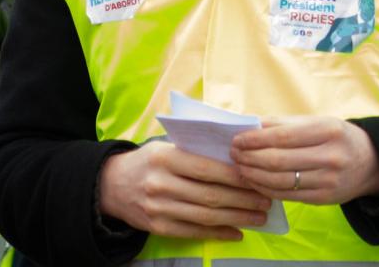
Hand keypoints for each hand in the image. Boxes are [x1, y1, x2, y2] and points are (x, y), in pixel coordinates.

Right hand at [98, 141, 270, 240]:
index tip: (256, 177)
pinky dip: (219, 233)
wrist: (113, 184)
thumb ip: (194, 150)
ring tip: (258, 216)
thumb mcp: (165, 145)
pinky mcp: (158, 227)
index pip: (205, 168)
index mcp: (164, 157)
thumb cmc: (148, 160)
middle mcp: (160, 183)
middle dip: (242, 199)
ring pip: (205, 216)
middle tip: (265, 200)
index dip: (233, 175)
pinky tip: (237, 231)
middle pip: (209, 195)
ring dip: (237, 218)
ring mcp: (159, 207)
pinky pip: (194, 231)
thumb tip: (235, 158)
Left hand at [230, 117, 378, 203]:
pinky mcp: (324, 199)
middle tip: (233, 153)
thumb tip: (249, 124)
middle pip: (278, 161)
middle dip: (250, 158)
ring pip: (281, 181)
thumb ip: (283, 123)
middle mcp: (329, 157)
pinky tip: (254, 181)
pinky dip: (266, 189)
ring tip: (240, 167)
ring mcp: (328, 181)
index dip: (254, 140)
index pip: (281, 137)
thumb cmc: (335, 136)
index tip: (236, 139)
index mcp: (326, 130)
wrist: (371, 162)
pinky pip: (288, 196)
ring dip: (254, 175)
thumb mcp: (316, 121)